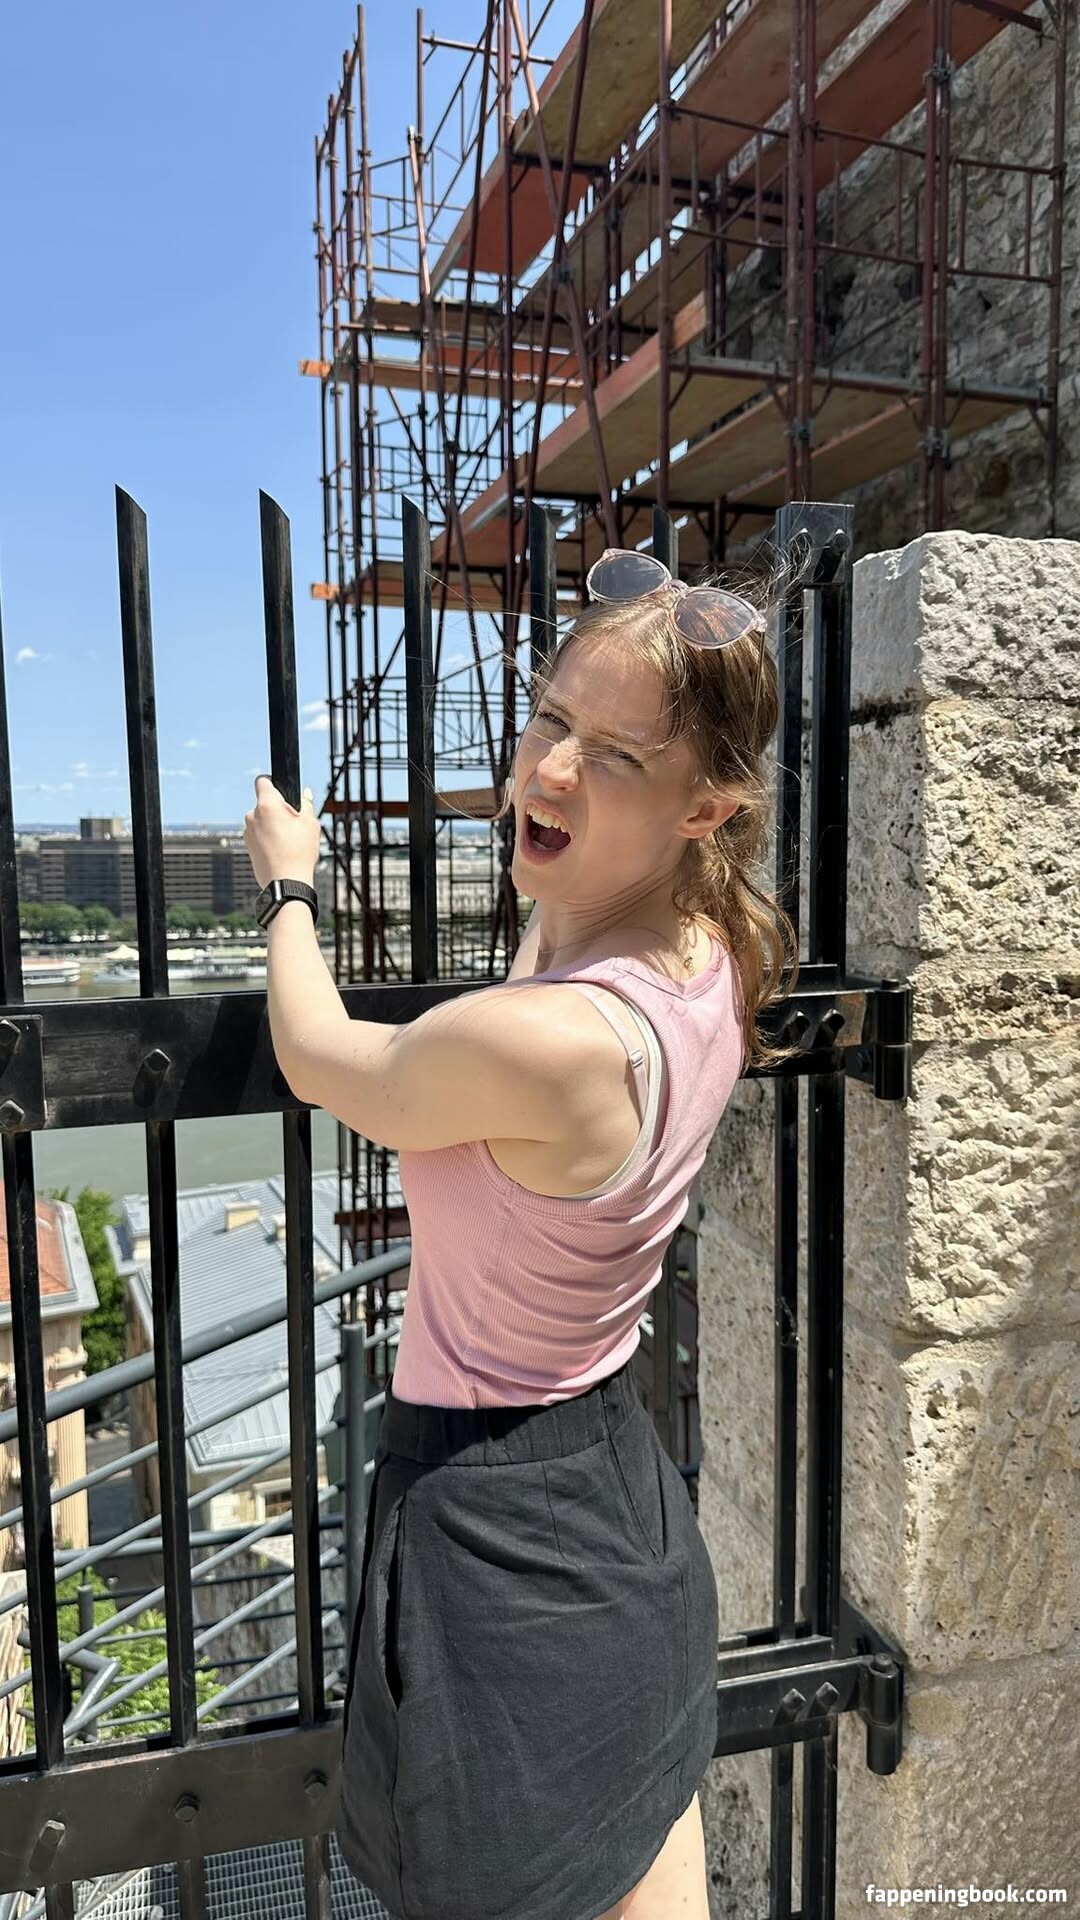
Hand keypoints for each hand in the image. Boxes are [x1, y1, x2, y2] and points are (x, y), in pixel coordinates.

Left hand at [244, 775, 320, 890]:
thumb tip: (304, 794)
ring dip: (271, 825)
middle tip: (293, 823)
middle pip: (264, 803)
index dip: (274, 783)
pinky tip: (280, 850)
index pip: (263, 781)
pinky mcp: (247, 846)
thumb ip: (306, 803)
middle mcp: (252, 815)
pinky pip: (258, 835)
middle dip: (277, 809)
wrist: (286, 883)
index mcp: (267, 805)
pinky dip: (267, 838)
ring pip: (261, 820)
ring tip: (288, 841)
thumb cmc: (299, 852)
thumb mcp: (310, 823)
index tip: (282, 792)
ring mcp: (248, 832)